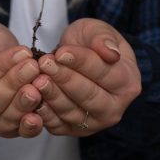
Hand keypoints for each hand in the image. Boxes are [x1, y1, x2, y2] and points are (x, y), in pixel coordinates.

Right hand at [0, 20, 46, 137]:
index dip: (0, 66)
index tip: (22, 52)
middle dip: (13, 84)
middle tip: (33, 67)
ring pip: (4, 119)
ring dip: (22, 105)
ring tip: (38, 88)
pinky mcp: (8, 128)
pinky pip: (18, 131)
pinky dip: (28, 128)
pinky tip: (38, 118)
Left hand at [32, 17, 140, 135]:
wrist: (75, 58)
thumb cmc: (89, 43)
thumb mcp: (97, 30)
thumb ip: (103, 38)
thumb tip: (110, 53)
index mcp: (127, 83)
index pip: (105, 74)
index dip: (82, 63)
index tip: (61, 53)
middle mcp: (114, 108)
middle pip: (89, 96)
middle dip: (64, 79)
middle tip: (44, 65)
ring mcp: (95, 122)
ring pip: (72, 112)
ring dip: (52, 96)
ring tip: (36, 78)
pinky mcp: (74, 130)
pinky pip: (58, 125)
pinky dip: (44, 113)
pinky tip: (32, 97)